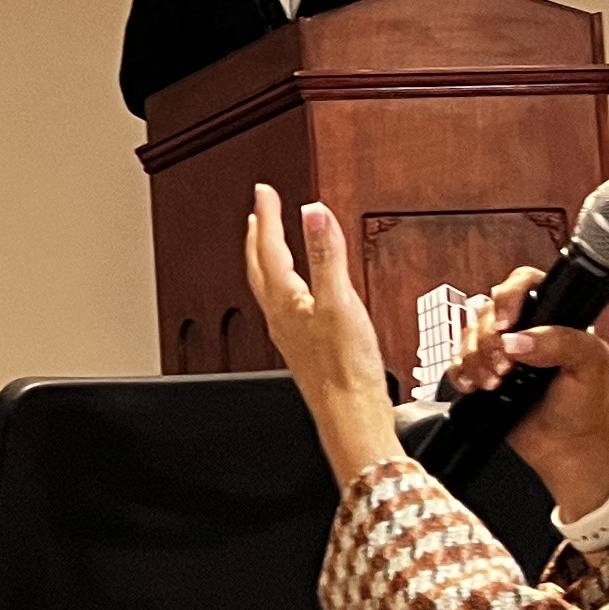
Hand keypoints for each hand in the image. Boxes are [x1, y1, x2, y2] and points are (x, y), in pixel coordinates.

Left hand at [245, 186, 406, 479]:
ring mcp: (291, 335)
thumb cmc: (344, 370)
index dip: (268, 216)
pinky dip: (286, 286)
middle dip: (258, 237)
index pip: (269, 248)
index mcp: (285, 302)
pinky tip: (299, 294)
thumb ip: (326, 256)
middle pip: (260, 268)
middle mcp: (281, 318)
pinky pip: (285, 307)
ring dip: (267, 260)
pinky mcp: (305, 350)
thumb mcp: (339, 302)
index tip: (264, 191)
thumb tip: (314, 213)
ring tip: (270, 244)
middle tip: (258, 213)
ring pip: (269, 288)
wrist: (350, 418)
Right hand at [447, 264, 608, 520]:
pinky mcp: (484, 375)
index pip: (524, 284)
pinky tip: (478, 387)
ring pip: (469, 335)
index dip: (508, 298)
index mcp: (555, 318)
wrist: (571, 449)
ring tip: (496, 382)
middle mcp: (526, 331)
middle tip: (506, 365)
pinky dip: (462, 374)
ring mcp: (503, 353)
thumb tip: (518, 340)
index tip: (507, 324)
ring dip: (476, 359)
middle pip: (487, 311)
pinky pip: (457, 364)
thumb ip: (559, 341)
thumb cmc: (588, 408)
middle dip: (489, 338)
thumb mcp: (589, 364)